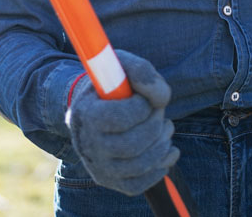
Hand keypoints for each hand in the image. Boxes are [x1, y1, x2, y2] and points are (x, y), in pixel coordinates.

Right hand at [64, 50, 179, 196]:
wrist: (91, 110)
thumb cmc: (111, 85)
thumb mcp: (121, 66)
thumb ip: (142, 72)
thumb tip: (162, 98)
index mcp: (85, 113)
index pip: (120, 118)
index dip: (142, 106)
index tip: (145, 98)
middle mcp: (87, 145)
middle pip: (133, 145)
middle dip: (156, 125)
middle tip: (159, 112)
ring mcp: (97, 166)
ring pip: (141, 165)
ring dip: (163, 143)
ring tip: (166, 127)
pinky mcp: (109, 180)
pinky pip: (140, 184)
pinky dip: (162, 166)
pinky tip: (167, 148)